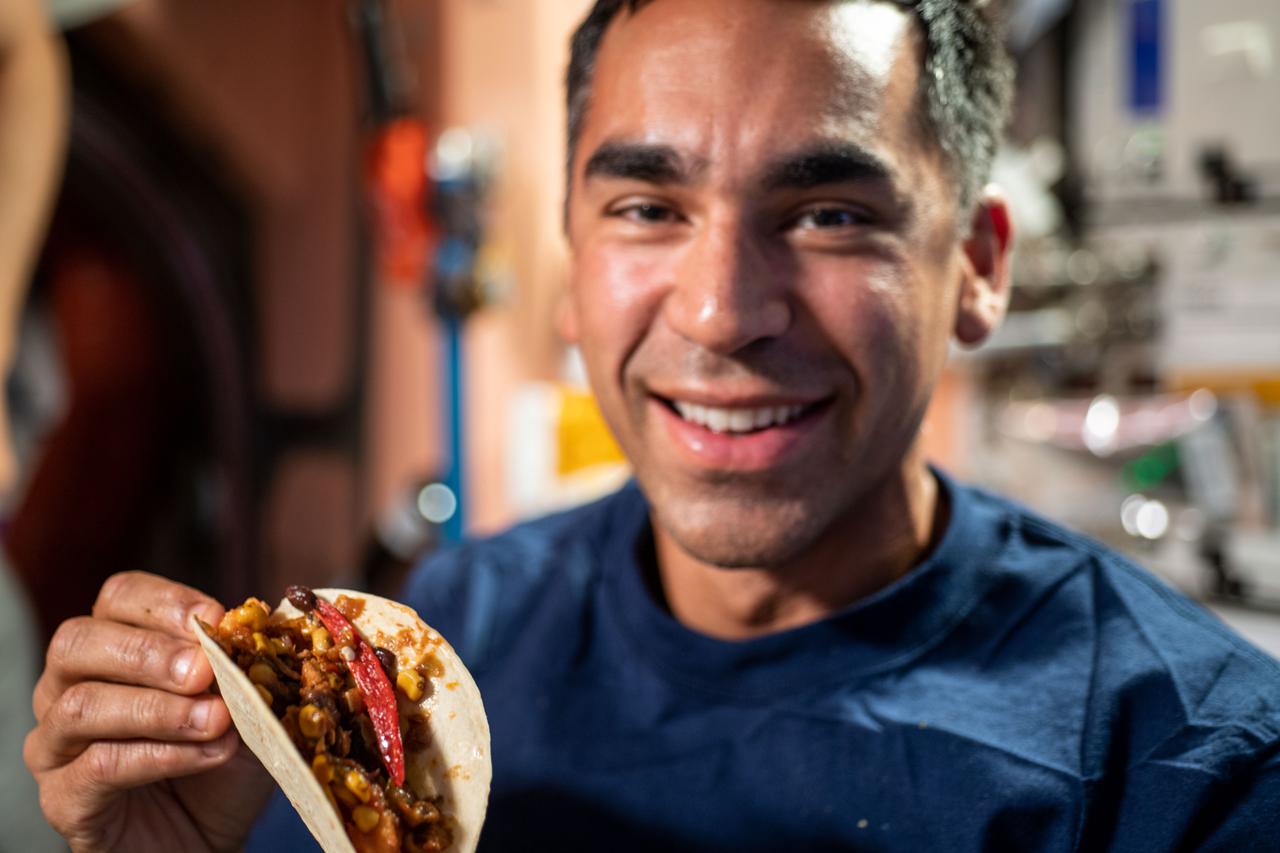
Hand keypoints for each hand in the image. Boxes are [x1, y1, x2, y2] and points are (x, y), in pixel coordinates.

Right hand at [24, 571, 274, 851]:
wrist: (211, 836)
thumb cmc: (223, 758)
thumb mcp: (249, 702)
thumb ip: (247, 664)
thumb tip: (259, 623)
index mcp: (113, 645)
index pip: (120, 597)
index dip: (167, 602)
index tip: (218, 620)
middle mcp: (68, 686)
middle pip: (79, 642)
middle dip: (149, 653)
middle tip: (205, 670)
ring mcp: (57, 743)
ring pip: (82, 705)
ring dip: (159, 709)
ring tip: (218, 721)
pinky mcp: (63, 797)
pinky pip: (98, 766)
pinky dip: (160, 756)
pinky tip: (208, 754)